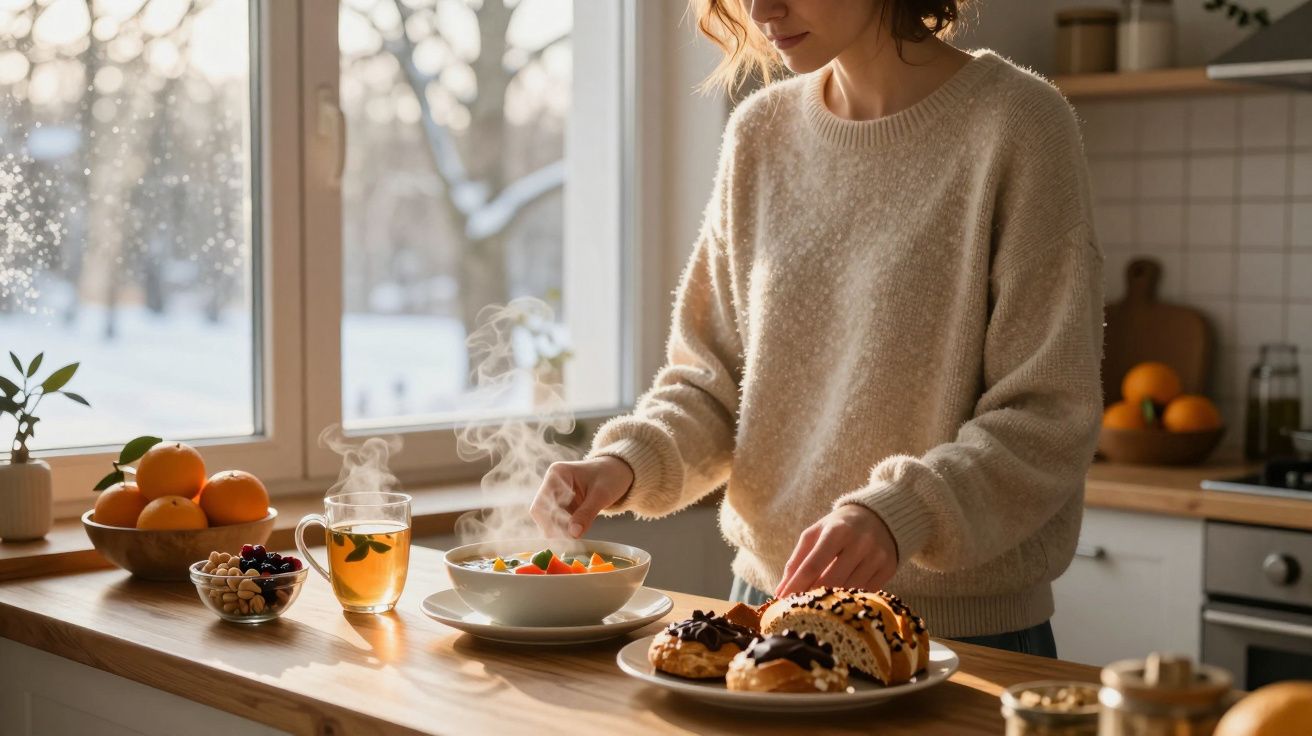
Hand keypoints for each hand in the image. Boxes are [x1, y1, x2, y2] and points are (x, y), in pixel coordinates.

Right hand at [530, 457, 633, 538]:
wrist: (617, 472)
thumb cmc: (610, 476)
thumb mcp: (601, 494)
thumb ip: (587, 513)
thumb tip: (573, 534)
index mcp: (557, 474)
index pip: (542, 502)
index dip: (551, 520)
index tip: (568, 533)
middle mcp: (551, 484)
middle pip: (541, 512)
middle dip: (555, 527)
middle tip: (572, 539)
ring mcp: (555, 496)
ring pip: (547, 520)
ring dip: (559, 531)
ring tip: (576, 538)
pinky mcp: (561, 506)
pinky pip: (557, 522)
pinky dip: (564, 530)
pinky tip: (576, 535)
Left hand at [774, 505, 898, 597]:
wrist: (879, 516)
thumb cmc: (838, 527)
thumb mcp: (815, 534)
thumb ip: (797, 561)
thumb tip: (780, 592)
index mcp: (837, 531)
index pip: (813, 565)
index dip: (796, 586)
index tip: (783, 601)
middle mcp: (860, 542)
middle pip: (831, 581)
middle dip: (812, 596)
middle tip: (799, 608)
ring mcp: (877, 556)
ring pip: (850, 590)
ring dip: (831, 601)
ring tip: (818, 606)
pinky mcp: (888, 568)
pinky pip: (866, 593)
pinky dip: (851, 599)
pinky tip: (841, 601)